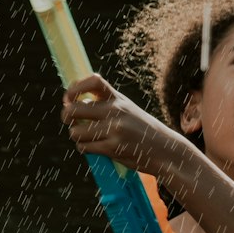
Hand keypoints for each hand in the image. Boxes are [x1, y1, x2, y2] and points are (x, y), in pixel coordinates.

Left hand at [61, 74, 177, 178]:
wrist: (166, 150)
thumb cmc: (144, 131)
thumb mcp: (128, 110)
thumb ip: (106, 105)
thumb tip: (74, 104)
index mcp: (118, 99)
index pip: (93, 82)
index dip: (75, 88)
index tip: (69, 98)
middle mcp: (115, 111)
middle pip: (74, 109)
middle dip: (67, 116)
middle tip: (70, 121)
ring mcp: (114, 130)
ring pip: (76, 132)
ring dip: (77, 136)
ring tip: (87, 138)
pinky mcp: (113, 148)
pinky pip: (85, 147)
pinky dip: (85, 148)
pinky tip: (94, 148)